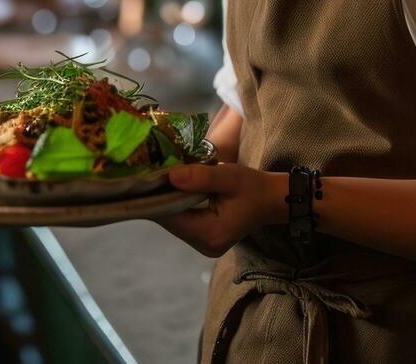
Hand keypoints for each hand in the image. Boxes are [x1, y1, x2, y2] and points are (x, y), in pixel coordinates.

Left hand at [153, 162, 285, 257]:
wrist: (271, 199)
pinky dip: (176, 203)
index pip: (171, 217)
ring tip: (158, 176)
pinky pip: (182, 219)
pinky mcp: (203, 236)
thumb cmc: (253, 187)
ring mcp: (203, 243)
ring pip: (174, 220)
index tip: (143, 177)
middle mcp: (203, 245)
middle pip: (170, 220)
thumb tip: (169, 176)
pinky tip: (171, 186)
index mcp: (210, 234)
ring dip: (167, 199)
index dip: (155, 197)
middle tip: (148, 171)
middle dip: (159, 197)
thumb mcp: (229, 177)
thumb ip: (200, 177)